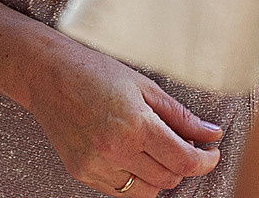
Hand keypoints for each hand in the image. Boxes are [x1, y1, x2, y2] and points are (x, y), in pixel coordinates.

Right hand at [19, 33, 224, 196]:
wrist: (47, 75)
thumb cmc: (96, 72)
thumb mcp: (144, 86)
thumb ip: (180, 115)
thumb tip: (211, 133)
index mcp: (136, 125)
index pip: (183, 161)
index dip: (205, 162)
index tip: (211, 154)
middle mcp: (116, 151)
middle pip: (167, 179)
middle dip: (184, 167)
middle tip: (184, 147)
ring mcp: (96, 166)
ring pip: (145, 192)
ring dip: (159, 177)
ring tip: (157, 153)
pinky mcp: (82, 173)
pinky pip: (118, 192)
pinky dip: (133, 181)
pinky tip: (133, 157)